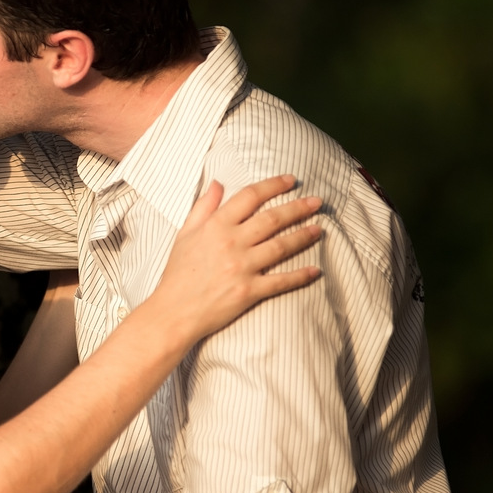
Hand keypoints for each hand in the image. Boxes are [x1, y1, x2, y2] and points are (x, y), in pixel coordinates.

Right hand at [148, 175, 322, 341]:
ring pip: (281, 246)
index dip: (273, 185)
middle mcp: (231, 243)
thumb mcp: (185, 234)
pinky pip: (280, 281)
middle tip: (317, 202)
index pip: (250, 197)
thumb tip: (217, 183)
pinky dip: (300, 276)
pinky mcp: (249, 291)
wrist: (173, 312)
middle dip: (298, 207)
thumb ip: (203, 207)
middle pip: (272, 219)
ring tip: (319, 229)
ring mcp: (242, 267)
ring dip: (304, 236)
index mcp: (216, 226)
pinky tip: (315, 270)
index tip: (290, 180)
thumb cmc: (177, 274)